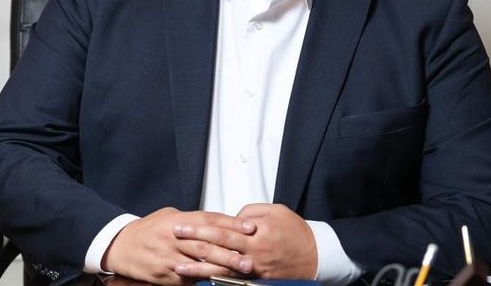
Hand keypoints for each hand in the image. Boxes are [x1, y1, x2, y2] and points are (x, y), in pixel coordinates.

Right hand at [102, 207, 255, 285]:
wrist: (120, 246)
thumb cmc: (146, 230)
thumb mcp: (168, 216)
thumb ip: (191, 219)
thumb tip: (216, 221)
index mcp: (177, 221)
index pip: (209, 220)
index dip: (231, 223)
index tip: (249, 227)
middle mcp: (174, 239)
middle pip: (207, 244)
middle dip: (231, 251)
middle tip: (251, 256)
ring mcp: (170, 259)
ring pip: (201, 263)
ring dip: (223, 268)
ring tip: (241, 270)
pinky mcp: (166, 276)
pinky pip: (189, 278)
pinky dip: (205, 278)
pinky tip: (220, 280)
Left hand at [174, 203, 316, 278]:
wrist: (317, 255)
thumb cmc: (297, 231)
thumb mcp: (276, 211)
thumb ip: (250, 212)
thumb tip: (232, 217)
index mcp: (256, 232)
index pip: (222, 228)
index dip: (200, 226)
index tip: (183, 223)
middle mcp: (253, 252)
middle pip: (217, 247)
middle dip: (193, 242)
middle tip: (174, 237)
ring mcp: (254, 268)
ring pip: (221, 268)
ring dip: (198, 267)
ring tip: (178, 266)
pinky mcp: (256, 279)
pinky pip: (232, 280)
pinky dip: (215, 279)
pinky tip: (201, 279)